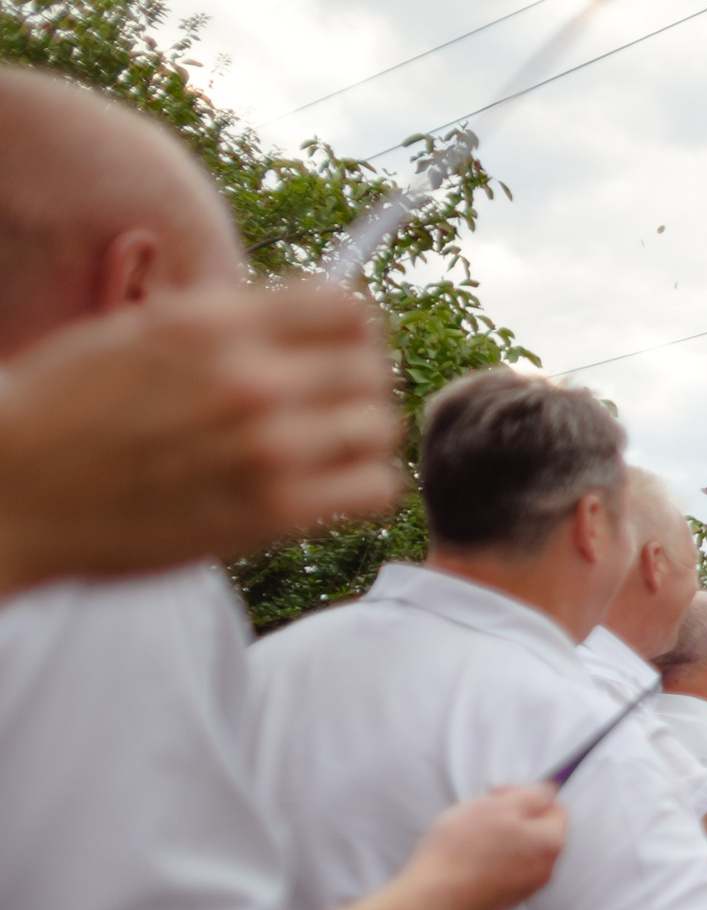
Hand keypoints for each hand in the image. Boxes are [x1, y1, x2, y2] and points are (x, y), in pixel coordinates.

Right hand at [0, 281, 401, 588]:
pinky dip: (363, 484)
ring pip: (380, 426)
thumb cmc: (66, 411)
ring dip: (361, 434)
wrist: (15, 491)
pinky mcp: (275, 513)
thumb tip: (303, 315)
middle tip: (327, 403)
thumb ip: (222, 323)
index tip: (332, 349)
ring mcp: (268, 448)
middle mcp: (250, 379)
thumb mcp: (138, 334)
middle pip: (372, 367)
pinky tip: (328, 484)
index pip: (346, 308)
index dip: (349, 329)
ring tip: (327, 445)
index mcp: (213, 324)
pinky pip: (374, 488)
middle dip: (355, 381)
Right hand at [405, 784, 567, 909]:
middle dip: (510, 818)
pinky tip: (463, 859)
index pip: (555, 809)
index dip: (526, 795)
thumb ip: (532, 795)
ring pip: (517, 852)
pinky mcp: (503, 901)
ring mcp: (525, 889)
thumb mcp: (498, 806)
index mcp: (550, 843)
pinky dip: (487, 862)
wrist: (434, 896)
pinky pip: (501, 872)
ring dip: (497, 839)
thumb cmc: (463, 847)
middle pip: (536, 831)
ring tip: (467, 837)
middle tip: (478, 814)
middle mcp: (545, 870)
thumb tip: (549, 792)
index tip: (498, 794)